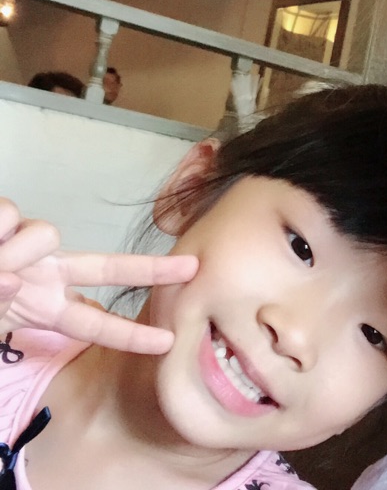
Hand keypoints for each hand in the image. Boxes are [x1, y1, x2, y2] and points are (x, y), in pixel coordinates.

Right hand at [0, 198, 197, 353]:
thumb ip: (10, 303)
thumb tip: (15, 276)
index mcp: (43, 304)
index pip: (94, 319)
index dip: (129, 333)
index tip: (168, 343)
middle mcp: (46, 272)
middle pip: (108, 266)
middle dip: (152, 269)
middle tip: (192, 269)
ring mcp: (28, 246)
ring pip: (45, 234)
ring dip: (12, 253)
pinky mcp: (5, 218)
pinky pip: (8, 217)